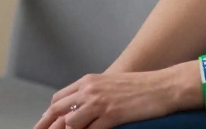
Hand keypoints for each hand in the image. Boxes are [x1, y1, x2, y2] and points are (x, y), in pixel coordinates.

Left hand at [35, 69, 185, 128]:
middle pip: (58, 110)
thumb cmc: (139, 86)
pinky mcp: (112, 116)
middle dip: (48, 126)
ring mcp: (99, 103)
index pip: (59, 99)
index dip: (49, 115)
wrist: (161, 86)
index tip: (43, 125)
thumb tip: (81, 106)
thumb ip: (93, 93)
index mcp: (88, 82)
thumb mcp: (109, 84)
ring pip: (70, 122)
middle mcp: (89, 91)